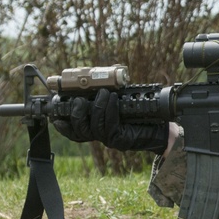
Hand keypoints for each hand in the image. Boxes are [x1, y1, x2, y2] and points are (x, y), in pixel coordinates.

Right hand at [52, 89, 168, 153]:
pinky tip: (112, 99)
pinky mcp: (121, 140)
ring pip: (93, 128)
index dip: (63, 124)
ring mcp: (111, 139)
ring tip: (103, 93)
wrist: (162, 128)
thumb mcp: (120, 101)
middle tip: (79, 100)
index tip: (56, 114)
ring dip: (96, 108)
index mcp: (97, 127)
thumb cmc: (142, 113)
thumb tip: (97, 77)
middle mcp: (101, 136)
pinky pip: (109, 127)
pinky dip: (109, 111)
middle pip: (79, 131)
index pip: (74, 131)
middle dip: (75, 115)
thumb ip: (106, 94)